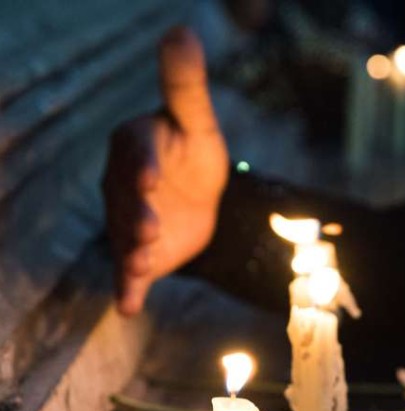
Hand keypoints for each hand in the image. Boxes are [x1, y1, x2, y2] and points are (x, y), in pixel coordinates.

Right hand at [103, 26, 228, 314]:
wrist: (202, 199)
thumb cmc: (194, 152)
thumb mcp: (198, 121)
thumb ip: (186, 84)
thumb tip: (181, 30)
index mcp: (135, 147)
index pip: (136, 154)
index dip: (143, 166)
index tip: (150, 177)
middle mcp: (122, 185)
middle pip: (127, 201)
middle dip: (137, 216)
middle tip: (149, 231)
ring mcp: (127, 221)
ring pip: (125, 237)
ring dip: (132, 253)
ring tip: (141, 266)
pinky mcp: (137, 253)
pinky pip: (128, 271)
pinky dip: (126, 289)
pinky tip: (127, 307)